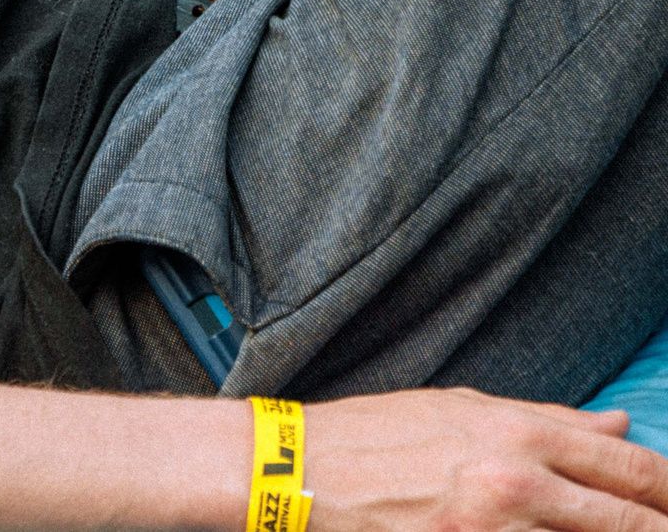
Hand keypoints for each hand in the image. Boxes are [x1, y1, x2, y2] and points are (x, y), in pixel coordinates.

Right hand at [308, 388, 667, 531]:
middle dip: (659, 529)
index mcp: (518, 434)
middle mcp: (515, 481)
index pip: (630, 467)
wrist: (297, 471)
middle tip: (666, 529)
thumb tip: (618, 424)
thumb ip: (547, 419)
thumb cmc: (376, 434)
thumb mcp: (463, 408)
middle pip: (629, 523)